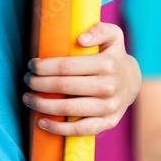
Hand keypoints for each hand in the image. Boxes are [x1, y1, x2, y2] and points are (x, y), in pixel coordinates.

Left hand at [23, 22, 140, 135]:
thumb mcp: (113, 35)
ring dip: (42, 105)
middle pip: (63, 86)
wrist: (133, 82)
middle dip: (38, 83)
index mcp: (107, 64)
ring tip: (27, 98)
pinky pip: (79, 129)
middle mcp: (108, 86)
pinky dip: (58, 129)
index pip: (66, 66)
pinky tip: (41, 122)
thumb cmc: (114, 56)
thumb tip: (80, 39)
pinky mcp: (107, 122)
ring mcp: (108, 107)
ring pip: (67, 109)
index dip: (44, 66)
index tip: (32, 65)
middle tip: (26, 80)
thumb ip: (99, 30)